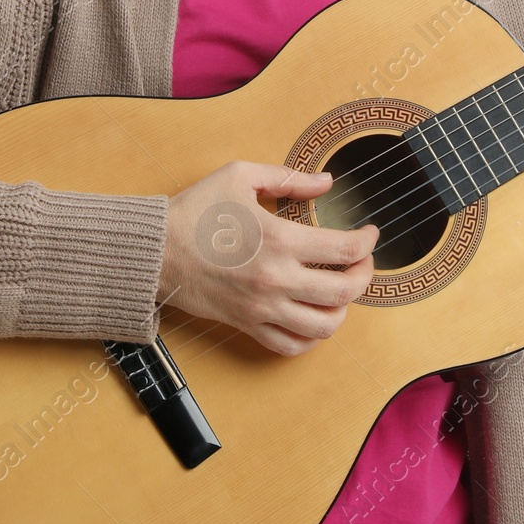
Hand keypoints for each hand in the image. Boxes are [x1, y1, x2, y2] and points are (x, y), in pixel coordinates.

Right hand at [156, 161, 377, 356]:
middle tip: (362, 262)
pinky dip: (312, 338)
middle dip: (365, 276)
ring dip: (343, 309)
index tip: (369, 233)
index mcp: (279, 239)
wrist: (154, 251)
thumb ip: (289, 178)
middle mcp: (276, 279)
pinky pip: (291, 346)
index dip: (368, 242)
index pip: (345, 250)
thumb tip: (327, 182)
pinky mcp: (247, 325)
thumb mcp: (241, 176)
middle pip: (345, 292)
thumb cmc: (196, 210)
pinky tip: (313, 316)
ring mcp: (262, 308)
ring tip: (340, 290)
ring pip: (324, 326)